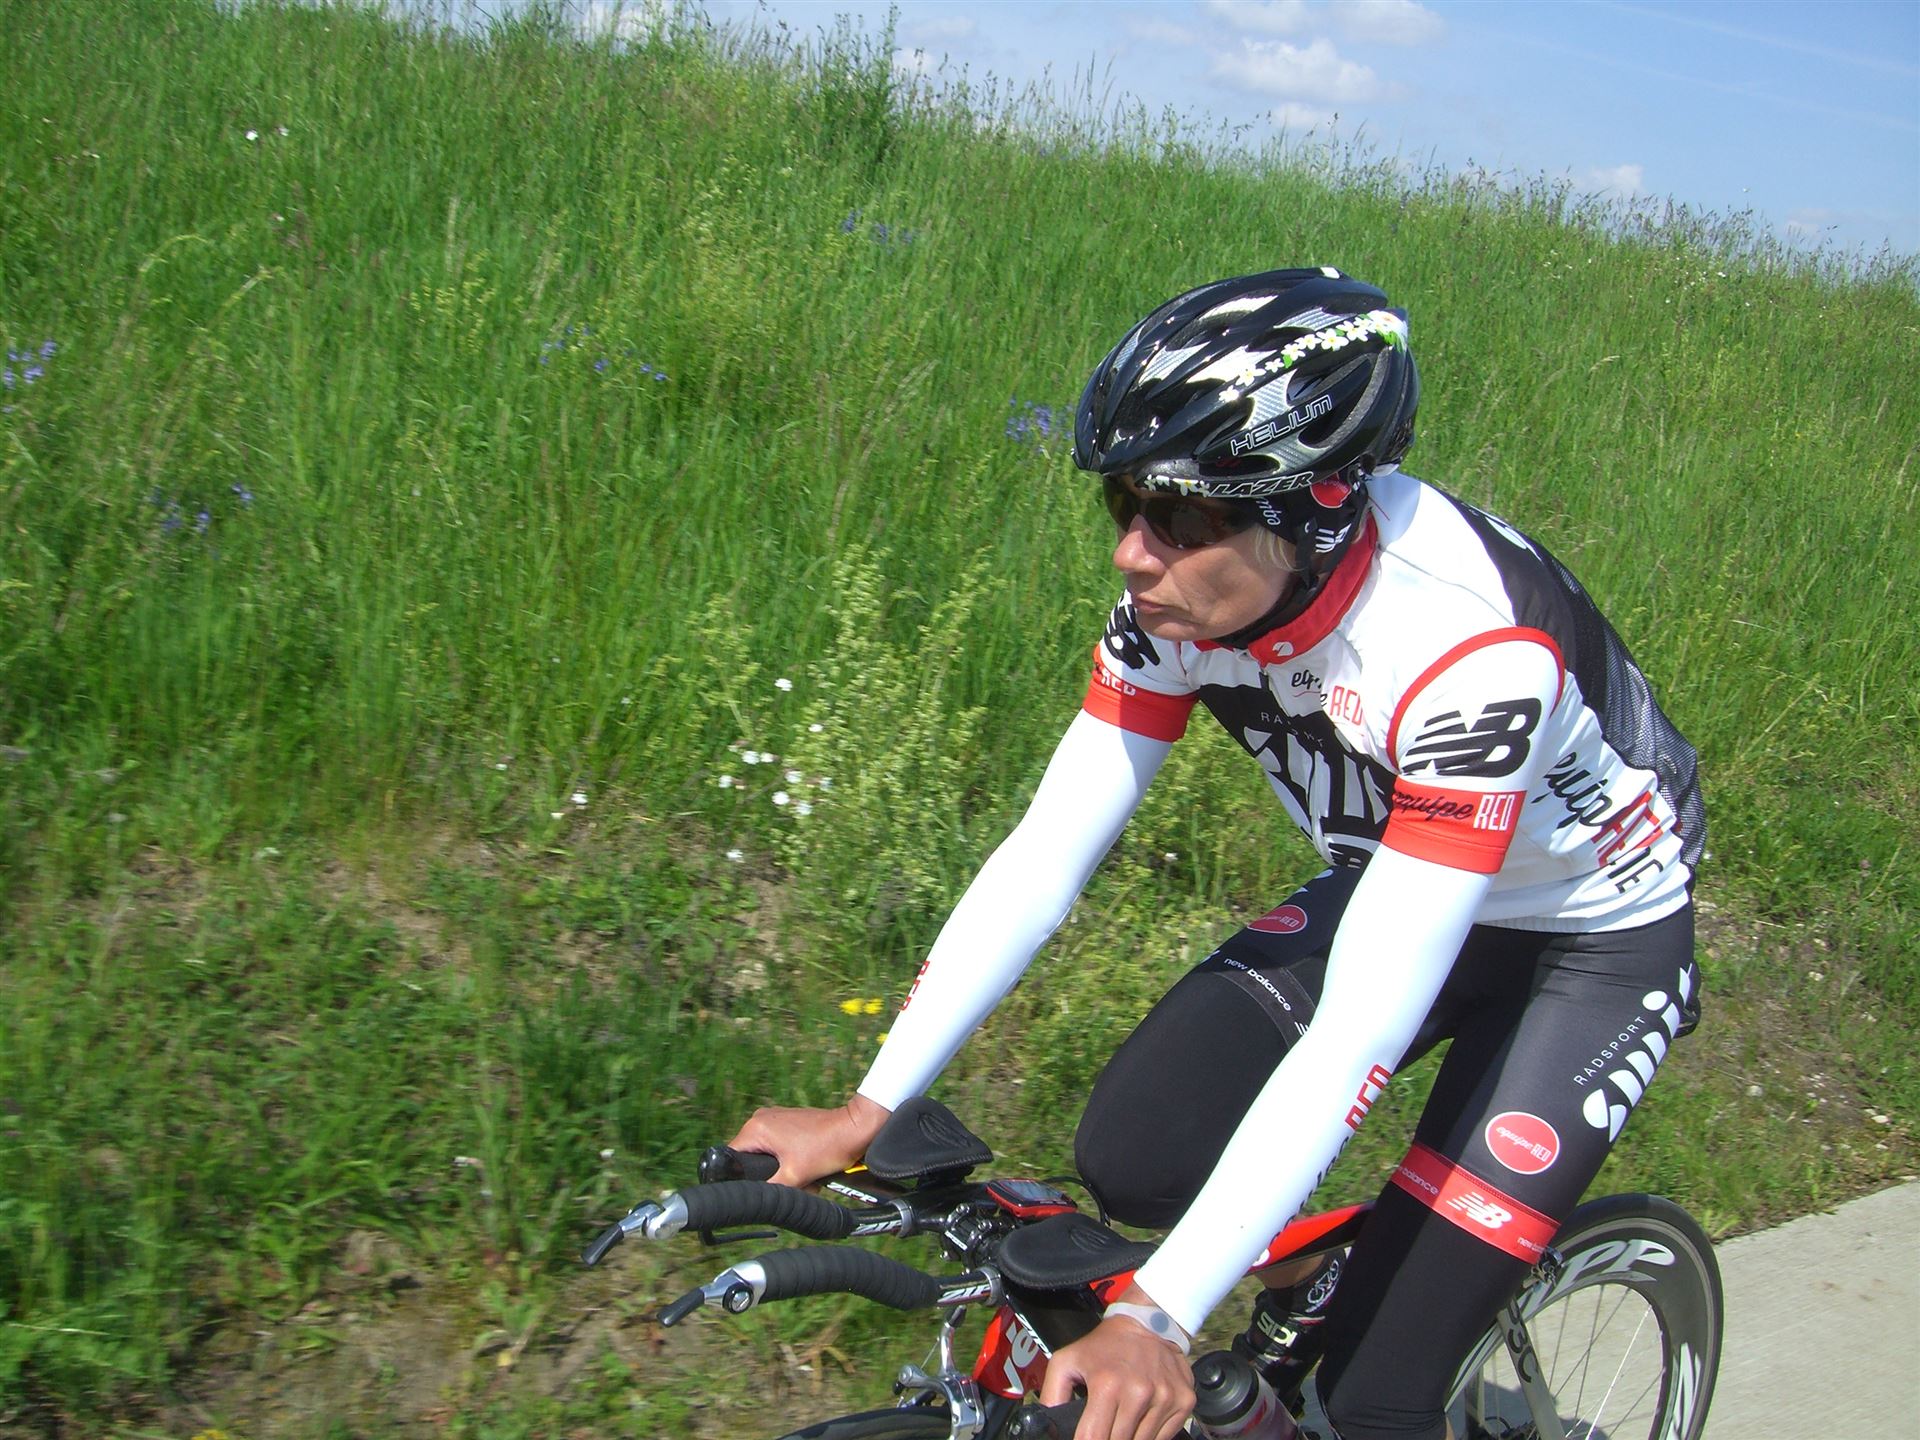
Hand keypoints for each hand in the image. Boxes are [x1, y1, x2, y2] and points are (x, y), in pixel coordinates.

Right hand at [726, 1094, 890, 1187]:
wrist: (855, 1129)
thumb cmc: (828, 1147)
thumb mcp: (794, 1175)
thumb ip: (769, 1188)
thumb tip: (753, 1201)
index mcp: (756, 1128)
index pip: (732, 1157)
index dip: (743, 1177)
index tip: (757, 1189)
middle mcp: (761, 1119)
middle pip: (752, 1159)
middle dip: (770, 1176)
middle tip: (790, 1185)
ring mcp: (776, 1119)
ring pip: (769, 1156)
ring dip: (785, 1172)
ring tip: (805, 1180)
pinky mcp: (790, 1123)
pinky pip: (781, 1147)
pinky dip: (793, 1162)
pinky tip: (809, 1171)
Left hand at [1037, 1286, 1193, 1439]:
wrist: (1150, 1322)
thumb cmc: (1105, 1345)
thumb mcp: (1068, 1359)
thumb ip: (1052, 1394)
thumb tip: (1049, 1426)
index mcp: (1107, 1384)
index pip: (1093, 1438)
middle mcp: (1138, 1393)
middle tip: (1103, 1430)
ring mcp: (1164, 1398)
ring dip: (1129, 1439)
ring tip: (1122, 1422)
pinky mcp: (1184, 1402)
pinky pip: (1164, 1437)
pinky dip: (1150, 1435)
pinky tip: (1142, 1418)